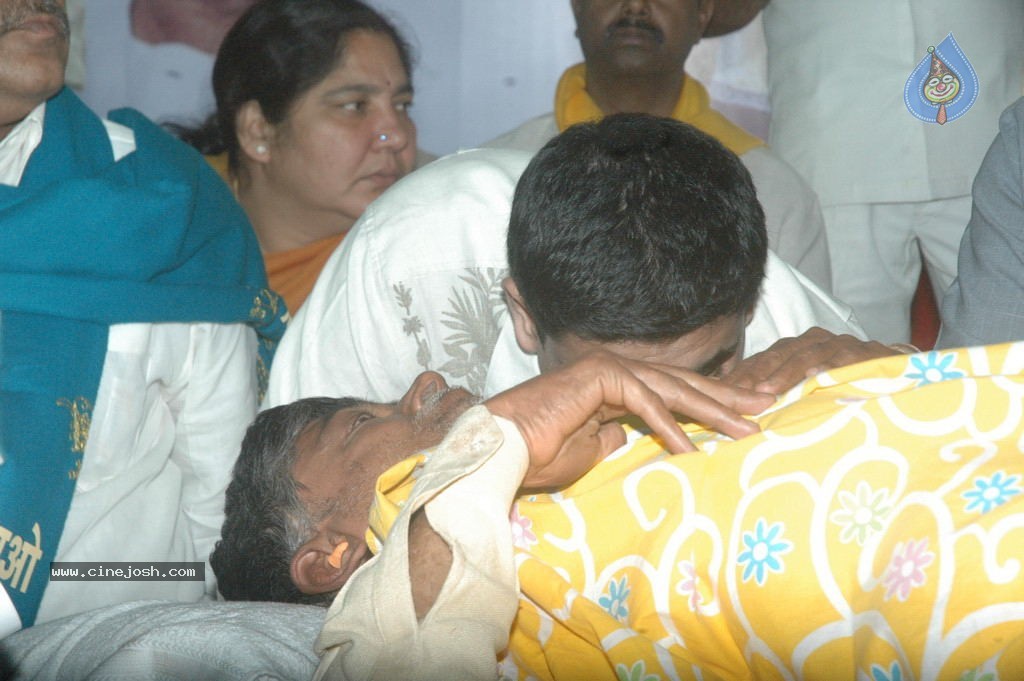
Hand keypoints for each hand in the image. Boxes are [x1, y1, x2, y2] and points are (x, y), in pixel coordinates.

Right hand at [484, 351, 775, 489]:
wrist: (503, 451)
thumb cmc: (539, 455)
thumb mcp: (592, 450)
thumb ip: (617, 436)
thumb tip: (635, 437)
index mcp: (615, 387)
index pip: (672, 392)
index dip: (711, 403)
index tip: (745, 416)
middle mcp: (615, 372)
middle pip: (682, 383)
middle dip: (727, 397)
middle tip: (766, 406)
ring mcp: (607, 369)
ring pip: (671, 389)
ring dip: (711, 411)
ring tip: (745, 431)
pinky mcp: (599, 376)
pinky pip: (644, 403)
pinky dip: (669, 428)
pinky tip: (693, 450)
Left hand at [721, 327, 897, 393]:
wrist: (900, 371)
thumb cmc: (845, 384)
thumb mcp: (808, 389)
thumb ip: (778, 393)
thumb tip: (737, 411)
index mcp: (796, 348)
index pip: (762, 360)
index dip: (741, 376)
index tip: (720, 395)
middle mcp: (814, 342)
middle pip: (778, 355)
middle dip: (756, 376)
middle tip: (738, 396)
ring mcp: (839, 345)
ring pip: (806, 356)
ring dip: (785, 374)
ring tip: (767, 393)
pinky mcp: (865, 353)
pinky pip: (842, 360)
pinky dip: (828, 368)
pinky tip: (815, 378)